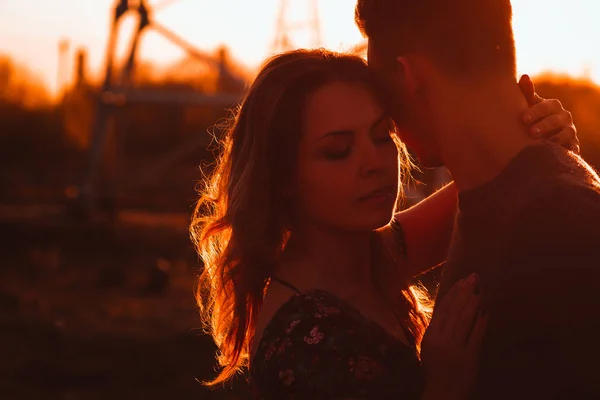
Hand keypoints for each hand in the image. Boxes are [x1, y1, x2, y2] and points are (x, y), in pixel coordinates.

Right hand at [421, 274, 486, 399]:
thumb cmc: (435, 370)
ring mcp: (456, 348)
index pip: (442, 309)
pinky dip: (481, 323)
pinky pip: (476, 336)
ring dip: (473, 303)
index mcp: (431, 336)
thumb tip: (448, 308)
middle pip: (454, 311)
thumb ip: (437, 329)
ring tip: (480, 290)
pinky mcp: (469, 357)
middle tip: (474, 277)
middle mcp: (442, 339)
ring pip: (465, 320)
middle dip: (465, 292)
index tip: (461, 281)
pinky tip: (486, 312)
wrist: (443, 393)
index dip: (453, 293)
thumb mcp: (429, 347)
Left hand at [519, 74, 579, 153]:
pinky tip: (555, 151)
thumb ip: (527, 93)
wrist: (546, 136)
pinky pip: (572, 147)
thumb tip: (524, 76)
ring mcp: (569, 130)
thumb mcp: (530, 106)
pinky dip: (566, 149)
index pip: (545, 106)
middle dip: (544, 125)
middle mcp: (564, 116)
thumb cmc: (534, 117)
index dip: (535, 112)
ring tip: (543, 143)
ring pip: (566, 133)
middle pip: (556, 120)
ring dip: (555, 137)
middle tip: (530, 132)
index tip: (523, 119)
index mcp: (552, 106)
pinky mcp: (572, 145)